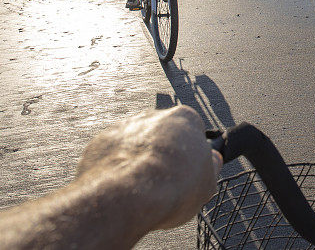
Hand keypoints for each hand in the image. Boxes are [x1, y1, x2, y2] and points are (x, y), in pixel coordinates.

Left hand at [76, 106, 221, 231]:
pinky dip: (115, 169)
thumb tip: (213, 163)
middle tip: (163, 184)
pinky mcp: (101, 141)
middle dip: (162, 156)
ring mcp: (125, 127)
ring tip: (140, 191)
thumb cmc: (169, 187)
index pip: (192, 133)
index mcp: (185, 119)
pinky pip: (112, 154)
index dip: (190, 157)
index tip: (187, 173)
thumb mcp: (207, 184)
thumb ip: (210, 168)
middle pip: (161, 137)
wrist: (126, 197)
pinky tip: (121, 189)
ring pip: (135, 145)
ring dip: (137, 162)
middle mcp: (154, 116)